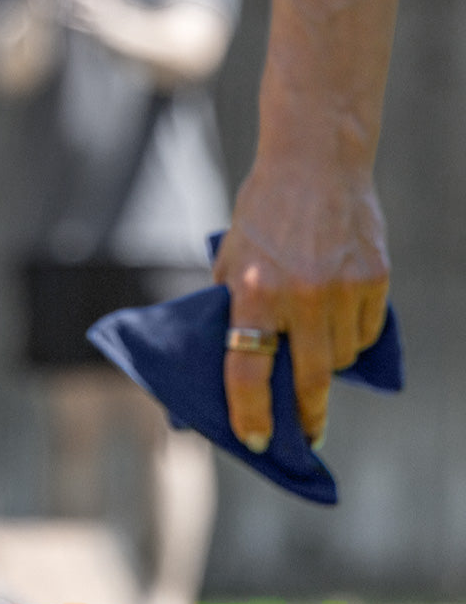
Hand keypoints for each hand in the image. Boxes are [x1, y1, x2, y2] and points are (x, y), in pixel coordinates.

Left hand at [212, 157, 389, 452]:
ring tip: (314, 341)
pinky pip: (365, 332)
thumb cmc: (263, 211)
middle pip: (309, 380)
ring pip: (341, 359)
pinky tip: (337, 314)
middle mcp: (299, 294)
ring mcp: (342, 288)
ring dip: (327, 364)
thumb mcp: (230, 254)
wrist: (315, 162)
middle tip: (305, 434)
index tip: (255, 442)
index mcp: (252, 288)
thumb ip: (230, 304)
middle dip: (305, 415)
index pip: (248, 369)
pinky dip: (351, 335)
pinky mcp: (374, 279)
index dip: (251, 413)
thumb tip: (229, 359)